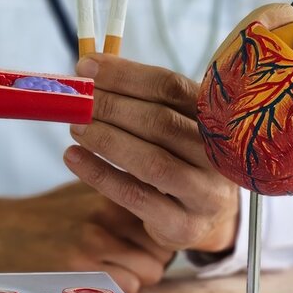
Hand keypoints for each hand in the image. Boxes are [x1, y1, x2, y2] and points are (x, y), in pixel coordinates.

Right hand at [0, 182, 174, 292]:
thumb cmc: (44, 214)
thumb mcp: (84, 190)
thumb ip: (121, 192)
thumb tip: (161, 204)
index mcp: (112, 188)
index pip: (165, 215)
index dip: (159, 232)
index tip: (145, 237)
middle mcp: (108, 210)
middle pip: (164, 245)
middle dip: (152, 255)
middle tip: (128, 256)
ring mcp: (96, 239)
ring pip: (151, 269)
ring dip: (137, 273)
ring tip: (111, 267)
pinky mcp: (81, 266)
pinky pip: (127, 287)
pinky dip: (119, 287)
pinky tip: (97, 276)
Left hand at [64, 55, 239, 252]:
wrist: (204, 218)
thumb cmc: (178, 158)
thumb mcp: (172, 125)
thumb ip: (139, 99)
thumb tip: (88, 71)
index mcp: (218, 118)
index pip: (172, 87)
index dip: (126, 75)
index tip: (86, 67)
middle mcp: (219, 155)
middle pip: (162, 123)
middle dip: (112, 107)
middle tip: (78, 100)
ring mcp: (205, 193)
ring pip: (152, 162)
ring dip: (107, 140)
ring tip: (76, 127)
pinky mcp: (184, 226)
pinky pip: (135, 196)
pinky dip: (99, 174)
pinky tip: (73, 157)